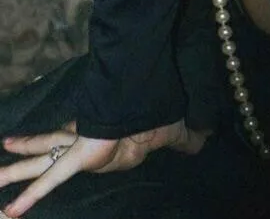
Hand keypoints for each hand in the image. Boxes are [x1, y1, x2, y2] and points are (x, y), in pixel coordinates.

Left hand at [0, 119, 210, 217]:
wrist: (155, 107)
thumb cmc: (160, 114)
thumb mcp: (172, 132)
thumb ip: (184, 140)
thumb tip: (204, 140)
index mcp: (101, 135)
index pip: (73, 139)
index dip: (57, 141)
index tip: (34, 143)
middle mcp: (85, 140)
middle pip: (48, 149)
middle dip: (23, 158)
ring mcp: (79, 147)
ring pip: (41, 161)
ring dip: (14, 172)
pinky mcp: (80, 156)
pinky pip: (52, 180)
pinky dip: (32, 196)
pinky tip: (10, 212)